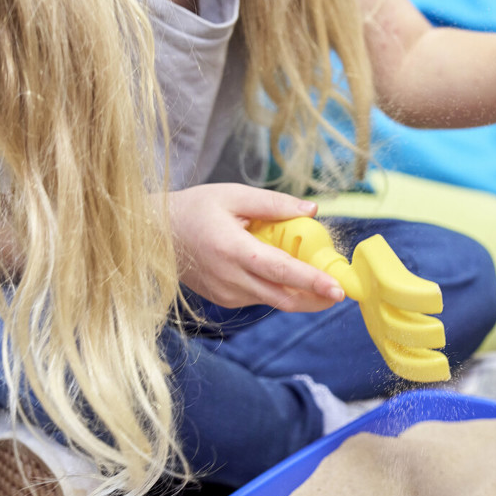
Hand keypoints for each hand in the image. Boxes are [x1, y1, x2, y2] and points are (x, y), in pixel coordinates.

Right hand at [169, 184, 345, 310]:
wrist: (153, 234)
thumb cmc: (194, 209)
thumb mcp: (233, 195)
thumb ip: (274, 204)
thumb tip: (312, 210)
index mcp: (232, 250)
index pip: (280, 271)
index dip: (311, 282)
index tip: (338, 289)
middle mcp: (230, 278)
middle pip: (284, 297)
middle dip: (317, 298)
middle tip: (341, 291)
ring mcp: (226, 294)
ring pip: (274, 300)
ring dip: (300, 293)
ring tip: (318, 277)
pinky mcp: (225, 300)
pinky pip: (260, 297)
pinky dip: (278, 289)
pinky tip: (284, 273)